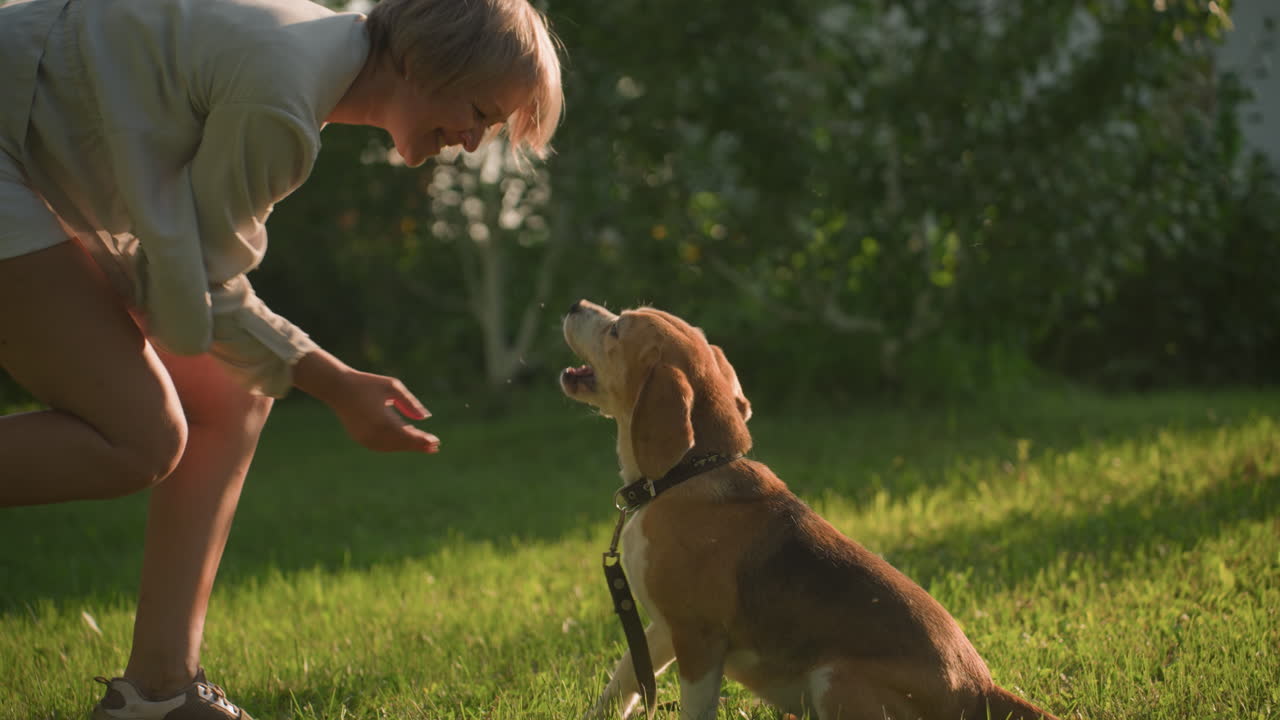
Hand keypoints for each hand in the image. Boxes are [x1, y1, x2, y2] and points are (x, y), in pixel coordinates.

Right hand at [293, 349, 439, 453]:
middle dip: (418, 445)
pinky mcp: (360, 439)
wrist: (338, 388)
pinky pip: (381, 446)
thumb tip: (425, 418)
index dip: (423, 440)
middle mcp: (374, 434)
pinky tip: (404, 441)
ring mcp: (365, 438)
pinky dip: (394, 445)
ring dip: (406, 446)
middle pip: (401, 443)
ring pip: (391, 447)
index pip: (408, 436)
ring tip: (423, 444)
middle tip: (434, 447)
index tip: (436, 442)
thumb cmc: (368, 384)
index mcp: (383, 421)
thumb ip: (410, 403)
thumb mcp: (392, 387)